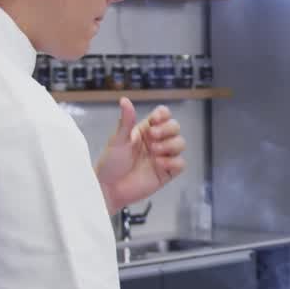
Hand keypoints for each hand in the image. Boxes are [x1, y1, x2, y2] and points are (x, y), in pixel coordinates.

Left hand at [95, 98, 186, 212]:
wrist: (109, 188)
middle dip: (167, 130)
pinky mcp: (167, 172)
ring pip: (180, 143)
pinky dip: (173, 162)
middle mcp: (156, 141)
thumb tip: (124, 100)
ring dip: (170, 145)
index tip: (154, 120)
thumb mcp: (117, 140)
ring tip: (154, 152)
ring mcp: (163, 156)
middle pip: (175, 127)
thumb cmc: (110, 164)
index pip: (163, 115)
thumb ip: (126, 121)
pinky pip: (181, 163)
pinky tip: (159, 164)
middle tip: (152, 136)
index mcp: (145, 130)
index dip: (163, 115)